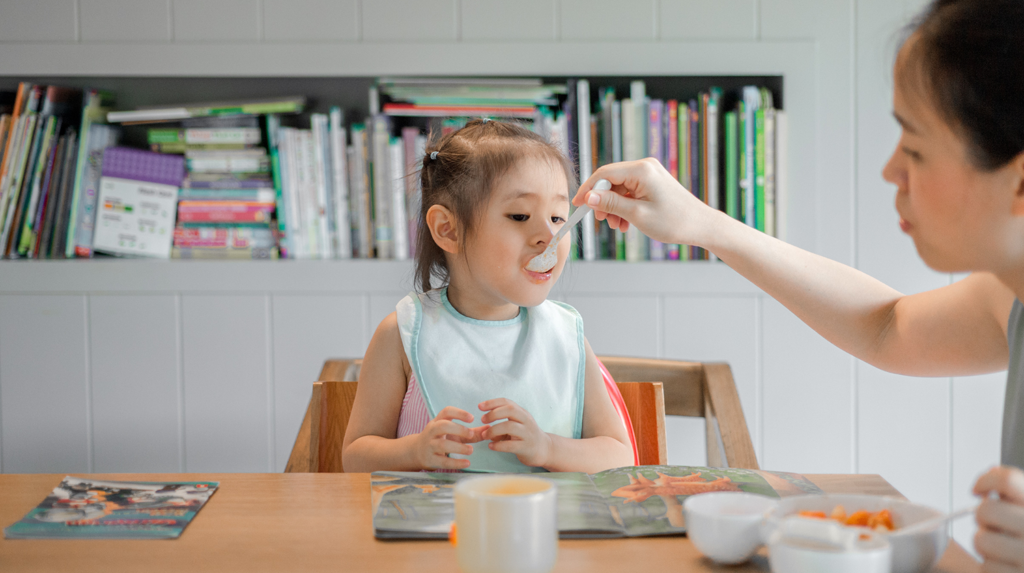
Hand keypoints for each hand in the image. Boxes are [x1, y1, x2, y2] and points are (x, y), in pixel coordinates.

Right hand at [413, 406, 486, 470]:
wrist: (417, 452)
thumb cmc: (440, 439)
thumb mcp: (454, 433)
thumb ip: (472, 432)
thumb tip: (490, 429)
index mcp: (438, 421)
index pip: (446, 412)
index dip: (459, 413)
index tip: (472, 418)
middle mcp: (432, 431)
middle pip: (442, 426)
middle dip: (458, 429)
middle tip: (471, 435)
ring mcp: (429, 445)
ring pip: (442, 444)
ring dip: (458, 447)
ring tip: (471, 450)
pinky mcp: (430, 459)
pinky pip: (442, 461)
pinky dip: (456, 463)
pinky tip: (467, 463)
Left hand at [479, 398, 552, 467]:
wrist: (545, 449)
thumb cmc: (526, 435)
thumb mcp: (517, 424)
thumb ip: (502, 422)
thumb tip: (484, 427)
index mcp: (522, 413)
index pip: (507, 402)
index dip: (492, 402)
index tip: (480, 406)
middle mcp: (526, 421)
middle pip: (510, 410)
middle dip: (493, 413)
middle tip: (483, 420)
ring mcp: (527, 434)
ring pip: (510, 427)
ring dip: (494, 430)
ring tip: (485, 435)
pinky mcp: (526, 447)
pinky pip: (511, 445)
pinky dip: (498, 445)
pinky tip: (491, 446)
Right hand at [572, 158, 718, 246]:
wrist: (701, 226)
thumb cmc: (674, 221)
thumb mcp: (637, 215)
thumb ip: (611, 204)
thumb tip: (589, 198)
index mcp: (641, 170)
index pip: (604, 174)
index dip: (588, 190)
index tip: (577, 205)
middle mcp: (645, 167)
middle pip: (611, 180)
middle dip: (603, 202)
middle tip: (602, 221)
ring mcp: (650, 174)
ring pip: (619, 188)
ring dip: (614, 207)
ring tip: (618, 225)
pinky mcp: (653, 183)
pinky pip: (630, 192)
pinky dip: (624, 207)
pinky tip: (626, 223)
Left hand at [973, 465, 1023, 571]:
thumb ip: (1015, 492)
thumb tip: (992, 471)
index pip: (1007, 481)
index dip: (986, 481)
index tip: (979, 490)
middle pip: (986, 510)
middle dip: (983, 517)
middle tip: (994, 525)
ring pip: (981, 540)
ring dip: (985, 544)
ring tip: (1002, 548)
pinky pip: (987, 567)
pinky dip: (991, 567)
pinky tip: (1006, 566)